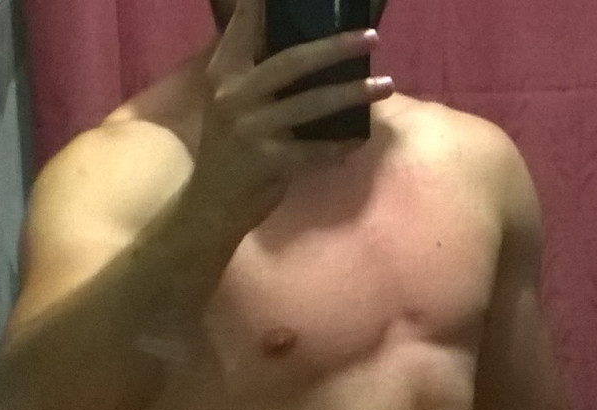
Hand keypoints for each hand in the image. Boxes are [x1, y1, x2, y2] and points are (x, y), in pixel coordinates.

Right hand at [189, 0, 393, 235]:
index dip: (264, 4)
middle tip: (372, 38)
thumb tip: (308, 49)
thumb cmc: (230, 148)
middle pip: (293, 62)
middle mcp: (234, 95)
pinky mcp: (266, 161)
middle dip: (336, 47)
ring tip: (385, 85)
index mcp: (225, 73)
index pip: (246, 26)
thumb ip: (255, 74)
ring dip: (352, 94)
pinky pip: (313, 152)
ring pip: (311, 105)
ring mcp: (250, 129)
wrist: (212, 203)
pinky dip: (339, 147)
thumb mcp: (230, 102)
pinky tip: (359, 140)